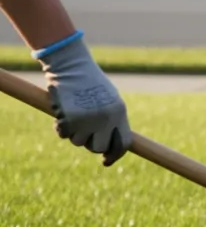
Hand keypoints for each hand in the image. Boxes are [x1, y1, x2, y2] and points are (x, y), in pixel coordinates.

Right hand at [36, 33, 130, 165]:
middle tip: (83, 130)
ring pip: (79, 142)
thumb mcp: (108, 99)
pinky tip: (62, 113)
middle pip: (98, 148)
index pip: (123, 144)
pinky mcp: (71, 118)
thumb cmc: (89, 81)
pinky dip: (60, 127)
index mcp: (119, 113)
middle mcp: (107, 119)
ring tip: (73, 113)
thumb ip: (112, 120)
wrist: (71, 65)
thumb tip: (111, 147)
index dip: (114, 155)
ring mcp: (89, 119)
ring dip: (73, 132)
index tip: (106, 162)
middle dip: (90, 143)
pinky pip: (64, 134)